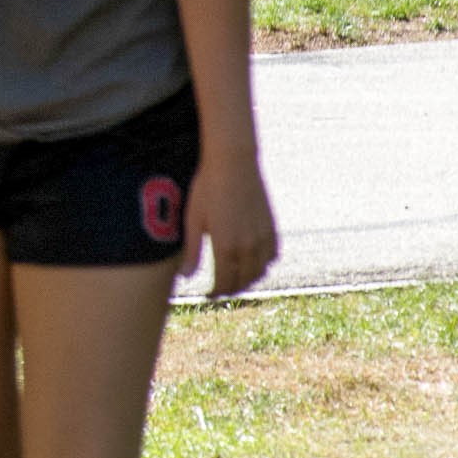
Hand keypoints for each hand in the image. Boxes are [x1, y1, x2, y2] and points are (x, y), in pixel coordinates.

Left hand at [181, 150, 277, 297]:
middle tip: (220, 290)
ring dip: (248, 279)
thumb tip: (186, 277)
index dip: (216, 292)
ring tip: (235, 278)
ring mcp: (263, 238)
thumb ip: (192, 251)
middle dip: (231, 289)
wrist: (233, 163)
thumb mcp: (193, 219)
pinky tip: (252, 262)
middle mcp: (248, 247)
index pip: (224, 282)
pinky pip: (272, 256)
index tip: (208, 295)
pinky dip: (263, 264)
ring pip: (260, 271)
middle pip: (243, 280)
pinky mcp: (272, 228)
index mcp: (226, 247)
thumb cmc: (206, 188)